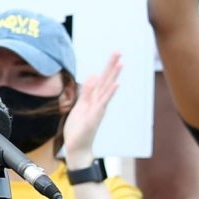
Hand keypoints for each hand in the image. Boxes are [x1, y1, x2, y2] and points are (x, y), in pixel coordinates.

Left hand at [61, 52, 123, 168]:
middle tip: (119, 52)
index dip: (108, 67)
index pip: (102, 79)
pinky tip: (116, 84)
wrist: (77, 147)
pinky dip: (109, 93)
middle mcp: (99, 102)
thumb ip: (86, 92)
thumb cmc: (78, 128)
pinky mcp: (95, 116)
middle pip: (106, 80)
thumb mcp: (79, 106)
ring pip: (106, 89)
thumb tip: (93, 76)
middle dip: (112, 66)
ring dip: (113, 76)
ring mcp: (98, 109)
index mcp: (94, 99)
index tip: (115, 54)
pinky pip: (102, 102)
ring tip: (121, 63)